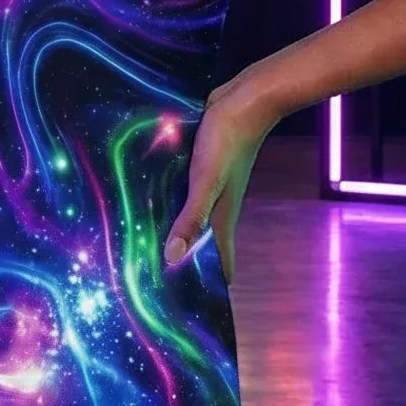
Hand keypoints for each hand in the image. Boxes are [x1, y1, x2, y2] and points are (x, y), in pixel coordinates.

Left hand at [163, 74, 270, 285]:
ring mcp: (214, 185)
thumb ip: (191, 218)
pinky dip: (176, 206)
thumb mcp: (206, 181)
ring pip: (196, 218)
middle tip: (167, 283)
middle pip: (206, 242)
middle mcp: (221, 204)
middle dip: (191, 263)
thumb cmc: (228, 140)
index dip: (211, 282)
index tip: (199, 307)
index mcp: (223, 215)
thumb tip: (172, 258)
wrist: (248, 99)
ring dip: (182, 233)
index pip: (219, 259)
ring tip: (156, 249)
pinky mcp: (205, 166)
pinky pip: (188, 194)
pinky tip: (157, 203)